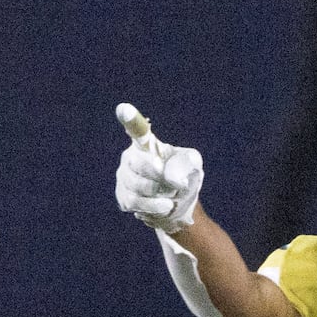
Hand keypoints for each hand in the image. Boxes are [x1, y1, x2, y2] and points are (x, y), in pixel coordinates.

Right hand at [115, 103, 203, 234]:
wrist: (176, 206)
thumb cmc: (182, 178)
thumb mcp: (192, 165)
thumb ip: (188, 162)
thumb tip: (176, 175)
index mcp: (146, 145)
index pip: (137, 130)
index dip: (131, 120)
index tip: (124, 109)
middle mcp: (130, 159)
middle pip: (137, 164)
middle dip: (156, 174)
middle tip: (174, 184)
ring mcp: (124, 179)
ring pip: (136, 186)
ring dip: (157, 194)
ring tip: (171, 201)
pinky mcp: (124, 198)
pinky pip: (135, 203)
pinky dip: (152, 207)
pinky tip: (165, 207)